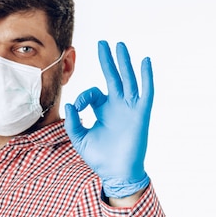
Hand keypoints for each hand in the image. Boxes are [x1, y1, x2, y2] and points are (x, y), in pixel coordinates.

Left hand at [65, 40, 152, 198]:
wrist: (117, 173)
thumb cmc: (100, 158)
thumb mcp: (80, 139)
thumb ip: (73, 122)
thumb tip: (69, 103)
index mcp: (103, 110)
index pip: (92, 93)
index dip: (83, 97)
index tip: (77, 107)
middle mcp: (117, 106)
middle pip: (113, 77)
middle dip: (107, 60)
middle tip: (102, 43)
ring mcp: (130, 108)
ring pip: (128, 80)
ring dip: (124, 63)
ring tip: (120, 45)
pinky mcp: (141, 114)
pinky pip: (146, 92)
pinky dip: (146, 76)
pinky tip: (145, 61)